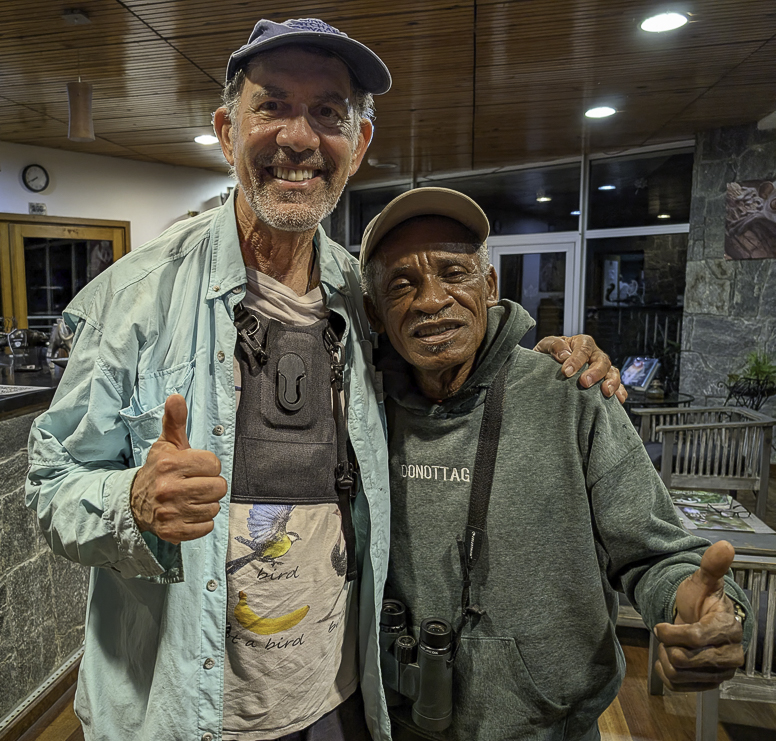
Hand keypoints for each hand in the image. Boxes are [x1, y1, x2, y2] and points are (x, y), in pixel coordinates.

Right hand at [130, 394, 227, 543]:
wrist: (134, 502)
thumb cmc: (159, 469)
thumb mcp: (166, 443)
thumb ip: (175, 420)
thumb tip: (176, 397)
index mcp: (170, 464)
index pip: (214, 464)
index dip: (208, 465)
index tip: (195, 467)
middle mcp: (169, 488)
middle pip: (219, 487)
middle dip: (211, 485)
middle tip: (196, 484)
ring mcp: (171, 512)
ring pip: (214, 508)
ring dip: (206, 504)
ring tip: (191, 498)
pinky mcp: (173, 532)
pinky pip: (207, 527)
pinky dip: (201, 522)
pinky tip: (188, 513)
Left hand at [533, 335, 626, 402]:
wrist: (548, 368)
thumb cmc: (549, 355)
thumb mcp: (545, 346)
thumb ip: (553, 346)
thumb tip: (563, 355)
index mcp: (582, 343)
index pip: (583, 349)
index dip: (576, 360)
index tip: (566, 372)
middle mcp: (595, 355)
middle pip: (602, 361)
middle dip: (595, 372)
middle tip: (585, 382)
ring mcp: (602, 369)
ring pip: (612, 372)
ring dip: (611, 382)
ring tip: (606, 392)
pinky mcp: (605, 382)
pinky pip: (617, 386)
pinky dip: (619, 392)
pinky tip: (618, 399)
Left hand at [653, 540, 744, 691]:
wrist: (698, 620)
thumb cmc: (700, 601)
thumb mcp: (702, 581)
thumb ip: (711, 565)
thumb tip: (724, 546)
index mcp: (728, 629)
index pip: (696, 638)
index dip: (671, 632)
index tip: (661, 625)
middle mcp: (730, 655)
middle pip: (685, 659)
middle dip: (668, 645)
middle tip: (668, 634)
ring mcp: (720, 673)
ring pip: (679, 673)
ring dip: (666, 657)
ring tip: (670, 644)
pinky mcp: (708, 685)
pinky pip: (678, 685)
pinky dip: (666, 672)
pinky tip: (669, 657)